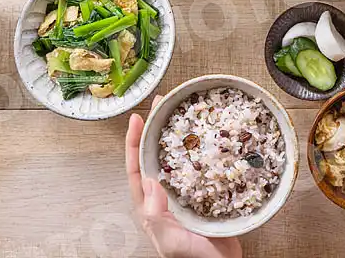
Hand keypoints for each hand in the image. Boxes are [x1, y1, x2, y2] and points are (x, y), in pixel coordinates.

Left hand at [126, 106, 242, 257]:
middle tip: (161, 103)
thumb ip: (156, 217)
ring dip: (178, 135)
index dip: (134, 143)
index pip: (137, 168)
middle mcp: (166, 197)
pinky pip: (200, 167)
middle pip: (156, 156)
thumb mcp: (170, 242)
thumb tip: (149, 183)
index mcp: (151, 207)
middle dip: (156, 129)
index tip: (136, 119)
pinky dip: (202, 149)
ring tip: (182, 112)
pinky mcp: (205, 196)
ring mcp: (185, 195)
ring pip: (177, 158)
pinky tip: (210, 136)